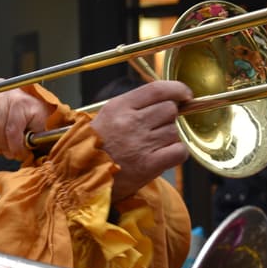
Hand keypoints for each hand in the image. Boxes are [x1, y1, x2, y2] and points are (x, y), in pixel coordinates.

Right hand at [91, 80, 191, 201]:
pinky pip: (179, 151)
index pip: (157, 89)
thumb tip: (165, 98)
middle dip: (169, 118)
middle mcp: (130, 122)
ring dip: (170, 137)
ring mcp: (140, 143)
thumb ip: (133, 106)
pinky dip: (177, 152)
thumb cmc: (94, 148)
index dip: (177, 89)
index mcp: (119, 107)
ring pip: (175, 130)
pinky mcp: (148, 165)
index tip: (185, 94)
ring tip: (154, 145)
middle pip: (170, 109)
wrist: (82, 178)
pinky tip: (166, 155)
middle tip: (158, 128)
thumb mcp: (107, 116)